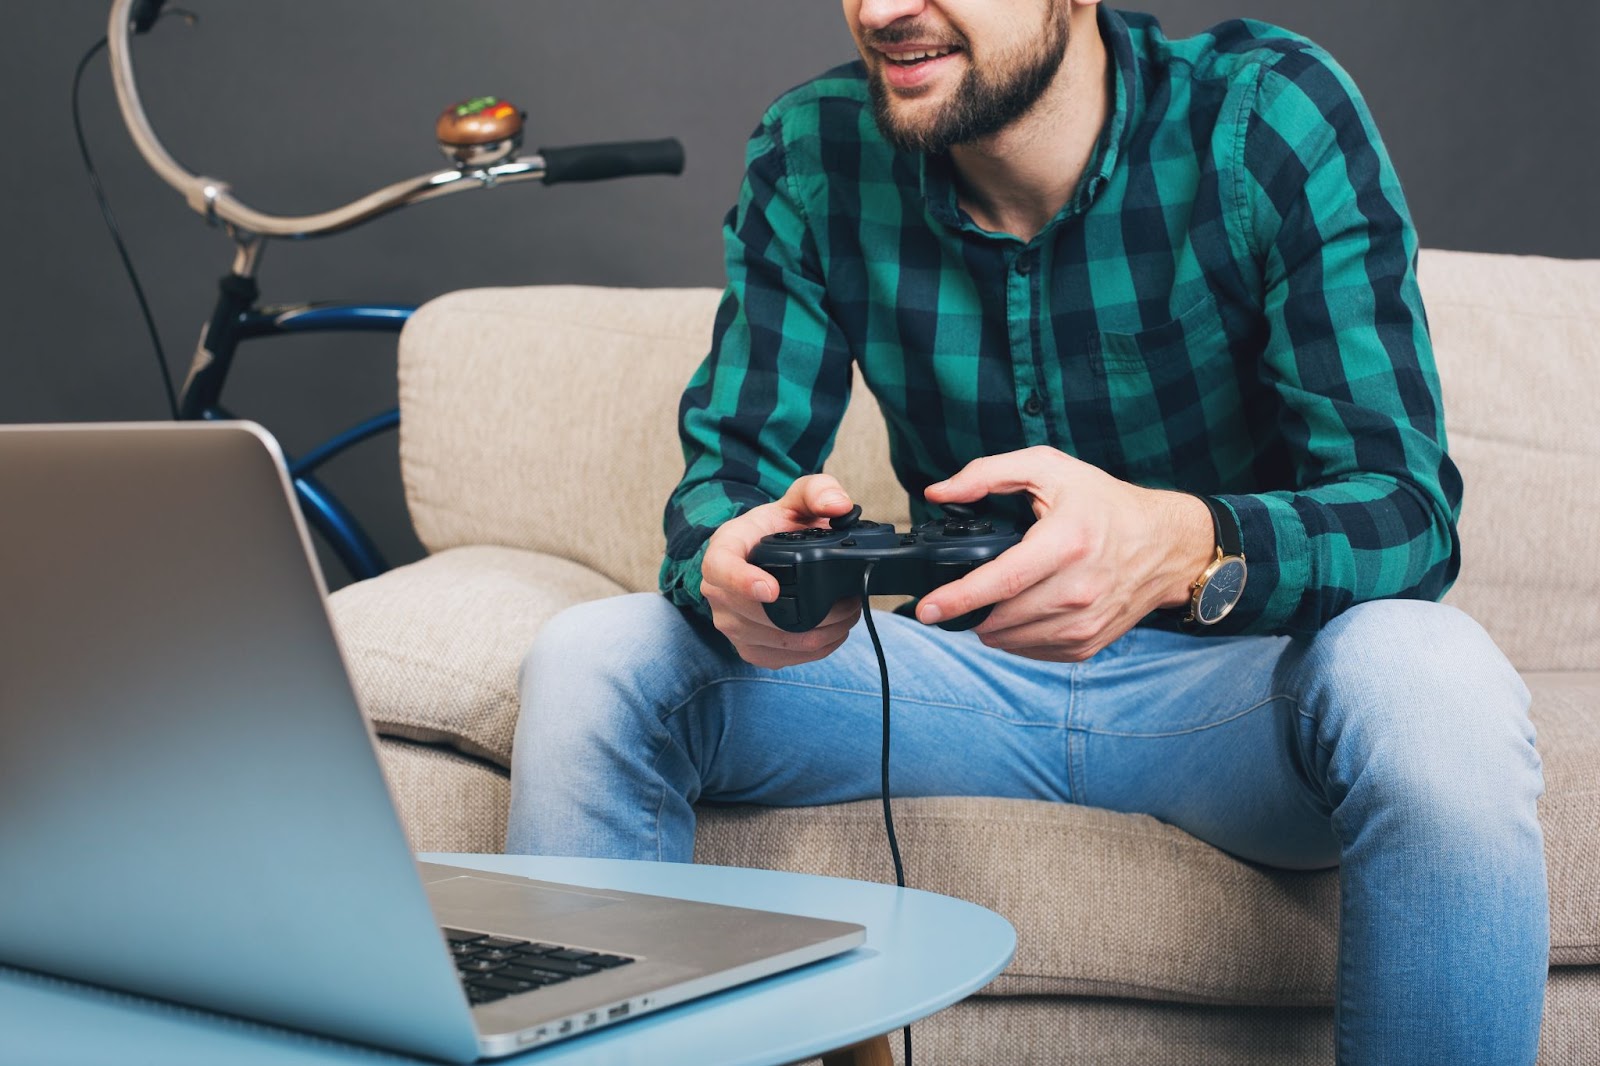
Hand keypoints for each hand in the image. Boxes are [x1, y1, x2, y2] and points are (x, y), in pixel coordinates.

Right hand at [700, 474, 862, 668]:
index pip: (721, 569)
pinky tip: (832, 633)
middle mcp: (719, 593)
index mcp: (723, 551)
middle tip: (848, 600)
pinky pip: (782, 658)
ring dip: (821, 633)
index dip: (743, 581)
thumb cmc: (774, 528)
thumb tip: (838, 504)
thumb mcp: (796, 500)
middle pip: (758, 615)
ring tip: (847, 614)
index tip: (772, 589)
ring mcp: (731, 626)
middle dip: (812, 612)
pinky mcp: (749, 649)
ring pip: (777, 641)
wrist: (761, 556)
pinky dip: (814, 650)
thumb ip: (818, 491)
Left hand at [917, 447, 1213, 661]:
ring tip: (987, 602)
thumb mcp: (1049, 469)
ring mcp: (1086, 621)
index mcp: (1066, 542)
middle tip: (950, 600)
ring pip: (1012, 640)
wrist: (1166, 545)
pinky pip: (1033, 652)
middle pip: (1001, 616)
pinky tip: (1015, 615)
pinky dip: (1014, 638)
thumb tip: (938, 492)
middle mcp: (1078, 588)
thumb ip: (987, 474)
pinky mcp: (1089, 643)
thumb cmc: (1104, 504)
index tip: (925, 609)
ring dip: (987, 626)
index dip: (957, 598)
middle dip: (965, 612)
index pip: (1001, 580)